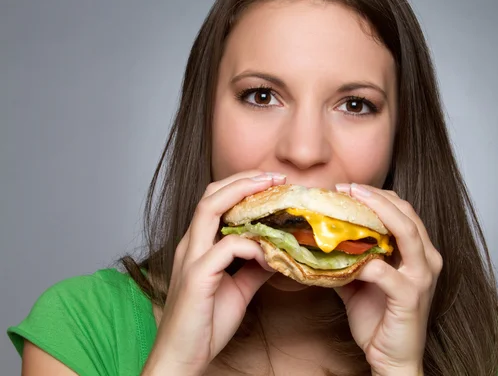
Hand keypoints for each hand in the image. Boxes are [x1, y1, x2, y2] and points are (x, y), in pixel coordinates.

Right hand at [142, 171, 285, 375]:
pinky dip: (251, 245)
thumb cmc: (205, 325)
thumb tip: (278, 253)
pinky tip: (269, 255)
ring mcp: (191, 259)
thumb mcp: (238, 290)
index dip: (242, 185)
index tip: (273, 182)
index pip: (216, 200)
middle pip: (212, 194)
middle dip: (245, 180)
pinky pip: (226, 248)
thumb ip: (254, 268)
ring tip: (273, 193)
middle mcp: (191, 245)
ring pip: (211, 208)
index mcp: (198, 245)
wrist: (181, 358)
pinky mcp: (197, 277)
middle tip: (276, 178)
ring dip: (244, 195)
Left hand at [334, 183, 442, 375]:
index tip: (347, 188)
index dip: (376, 195)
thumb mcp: (359, 282)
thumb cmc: (380, 319)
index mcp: (417, 252)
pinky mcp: (410, 296)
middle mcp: (426, 259)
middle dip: (374, 196)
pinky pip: (386, 272)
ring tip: (350, 203)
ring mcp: (421, 277)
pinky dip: (365, 262)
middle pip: (406, 213)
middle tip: (344, 188)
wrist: (393, 359)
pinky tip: (346, 259)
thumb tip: (318, 240)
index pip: (402, 210)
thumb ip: (347, 259)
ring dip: (377, 213)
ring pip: (406, 232)